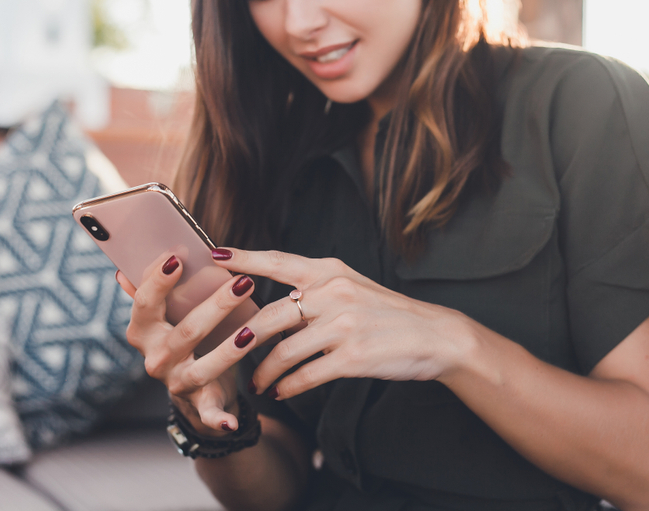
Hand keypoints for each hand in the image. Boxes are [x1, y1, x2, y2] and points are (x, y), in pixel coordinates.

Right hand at [117, 255, 259, 434]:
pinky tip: (231, 422)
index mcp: (143, 332)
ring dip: (228, 351)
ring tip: (252, 332)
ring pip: (202, 368)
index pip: (145, 303)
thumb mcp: (165, 314)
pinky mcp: (199, 404)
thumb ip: (149, 292)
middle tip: (242, 282)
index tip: (177, 257)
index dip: (158, 280)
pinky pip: (208, 414)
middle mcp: (155, 359)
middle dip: (216, 305)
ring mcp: (176, 383)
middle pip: (185, 331)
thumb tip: (124, 270)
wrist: (195, 386)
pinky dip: (219, 420)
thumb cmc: (183, 336)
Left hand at [209, 249, 471, 398]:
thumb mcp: (351, 286)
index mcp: (330, 271)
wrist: (433, 335)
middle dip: (244, 339)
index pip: (278, 261)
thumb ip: (314, 290)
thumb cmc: (386, 313)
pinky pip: (306, 375)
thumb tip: (273, 305)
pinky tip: (281, 392)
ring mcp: (343, 325)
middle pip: (271, 316)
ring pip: (285, 350)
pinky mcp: (352, 357)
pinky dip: (289, 386)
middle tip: (226, 352)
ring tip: (256, 382)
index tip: (215, 257)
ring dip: (264, 371)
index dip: (244, 259)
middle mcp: (334, 293)